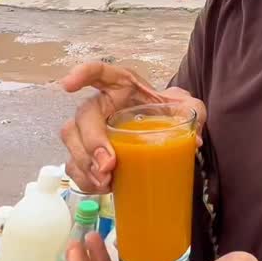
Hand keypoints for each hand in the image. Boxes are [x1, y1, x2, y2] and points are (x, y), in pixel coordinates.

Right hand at [60, 63, 206, 192]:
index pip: (98, 72)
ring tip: (105, 182)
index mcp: (122, 85)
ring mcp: (92, 130)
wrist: (165, 130)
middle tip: (108, 164)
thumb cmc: (169, 112)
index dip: (81, 74)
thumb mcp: (187, 107)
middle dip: (90, 141)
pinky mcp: (90, 155)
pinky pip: (75, 165)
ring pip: (72, 141)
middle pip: (83, 116)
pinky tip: (103, 188)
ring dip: (84, 163)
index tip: (68, 85)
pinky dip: (84, 179)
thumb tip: (193, 139)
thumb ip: (193, 112)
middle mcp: (102, 105)